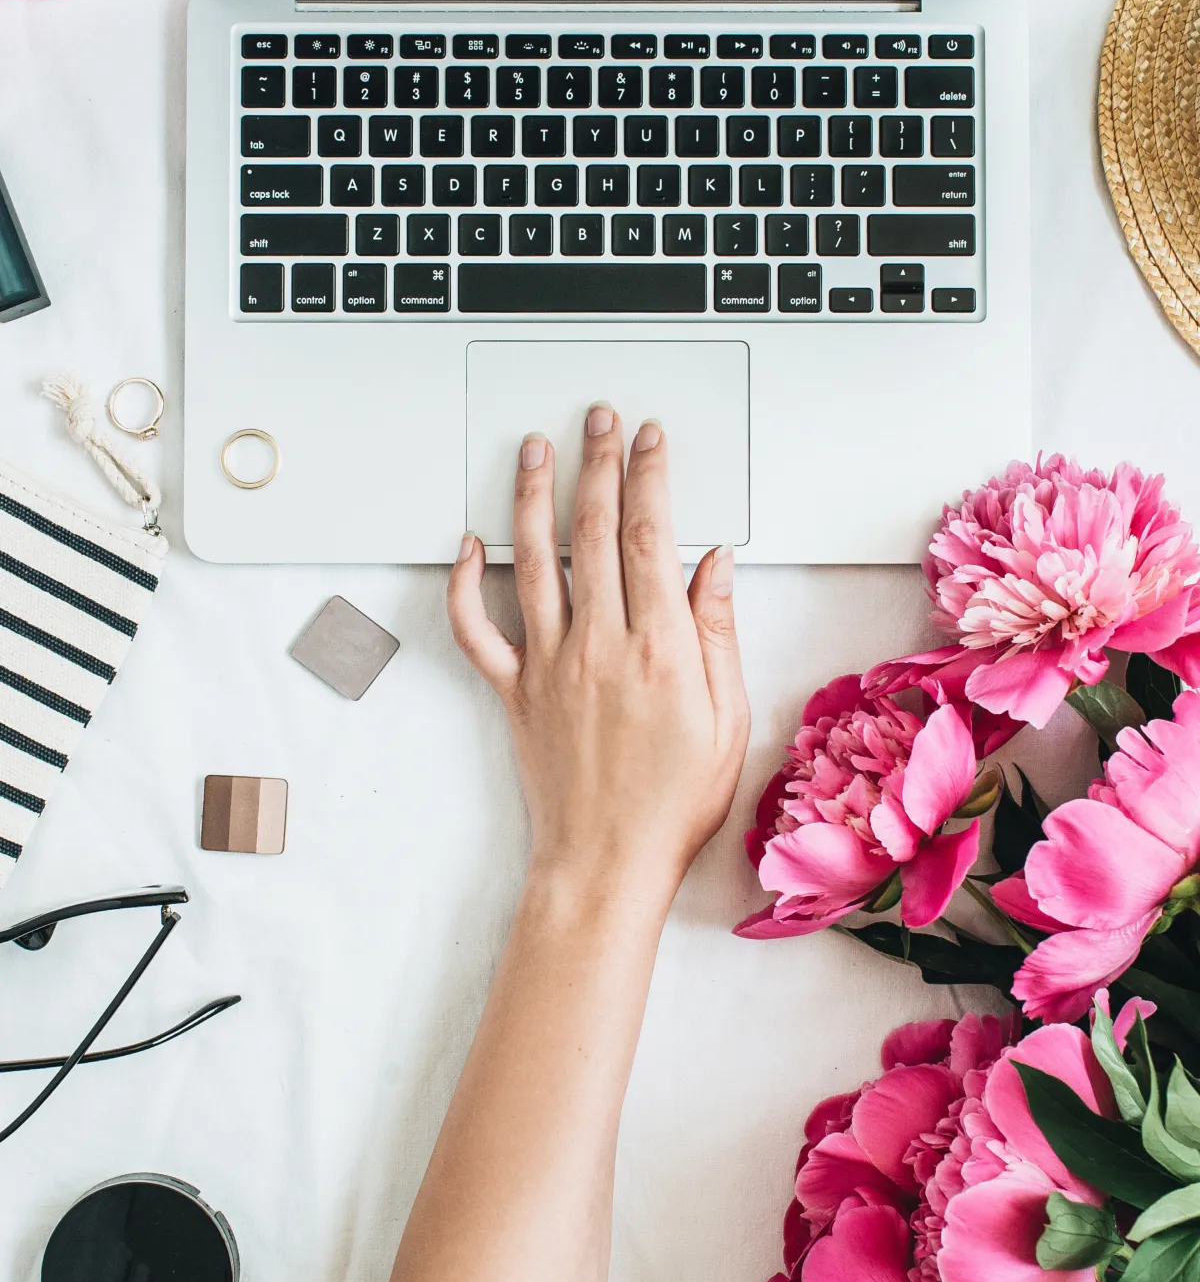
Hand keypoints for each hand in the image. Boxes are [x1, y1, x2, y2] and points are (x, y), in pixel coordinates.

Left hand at [448, 404, 750, 917]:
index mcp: (659, 647)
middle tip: (598, 419)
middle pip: (595, 529)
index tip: (650, 439)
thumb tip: (715, 564)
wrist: (607, 862)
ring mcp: (550, 663)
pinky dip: (466, 583)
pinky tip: (469, 545)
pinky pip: (477, 628)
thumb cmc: (674, 803)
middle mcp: (598, 643)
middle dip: (597, 462)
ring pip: (534, 558)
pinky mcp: (515, 690)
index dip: (650, 475)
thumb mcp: (728, 719)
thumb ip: (716, 633)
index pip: (652, 535)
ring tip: (534, 449)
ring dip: (532, 495)